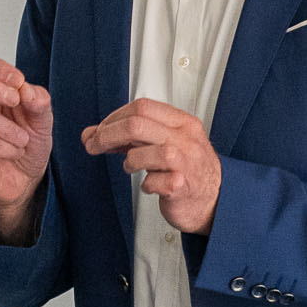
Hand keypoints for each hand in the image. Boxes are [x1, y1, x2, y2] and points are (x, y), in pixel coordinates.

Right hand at [0, 50, 54, 243]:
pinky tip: (13, 153)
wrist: (25, 179)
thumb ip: (38, 101)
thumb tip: (24, 88)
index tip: (18, 81)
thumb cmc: (28, 143)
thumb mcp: (42, 120)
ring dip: (8, 128)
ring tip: (23, 140)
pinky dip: (7, 148)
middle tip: (14, 101)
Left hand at [85, 97, 220, 234]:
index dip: (114, 117)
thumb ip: (132, 136)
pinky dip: (145, 185)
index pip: (142, 107)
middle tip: (93, 145)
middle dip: (106, 135)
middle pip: (136, 124)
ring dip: (129, 161)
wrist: (215, 200)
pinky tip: (151, 185)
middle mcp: (185, 139)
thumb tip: (91, 134)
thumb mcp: (164, 144)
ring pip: (141, 152)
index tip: (100, 130)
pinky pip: (151, 182)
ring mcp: (185, 162)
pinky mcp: (181, 187)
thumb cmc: (188, 170)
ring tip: (133, 167)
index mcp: (182, 123)